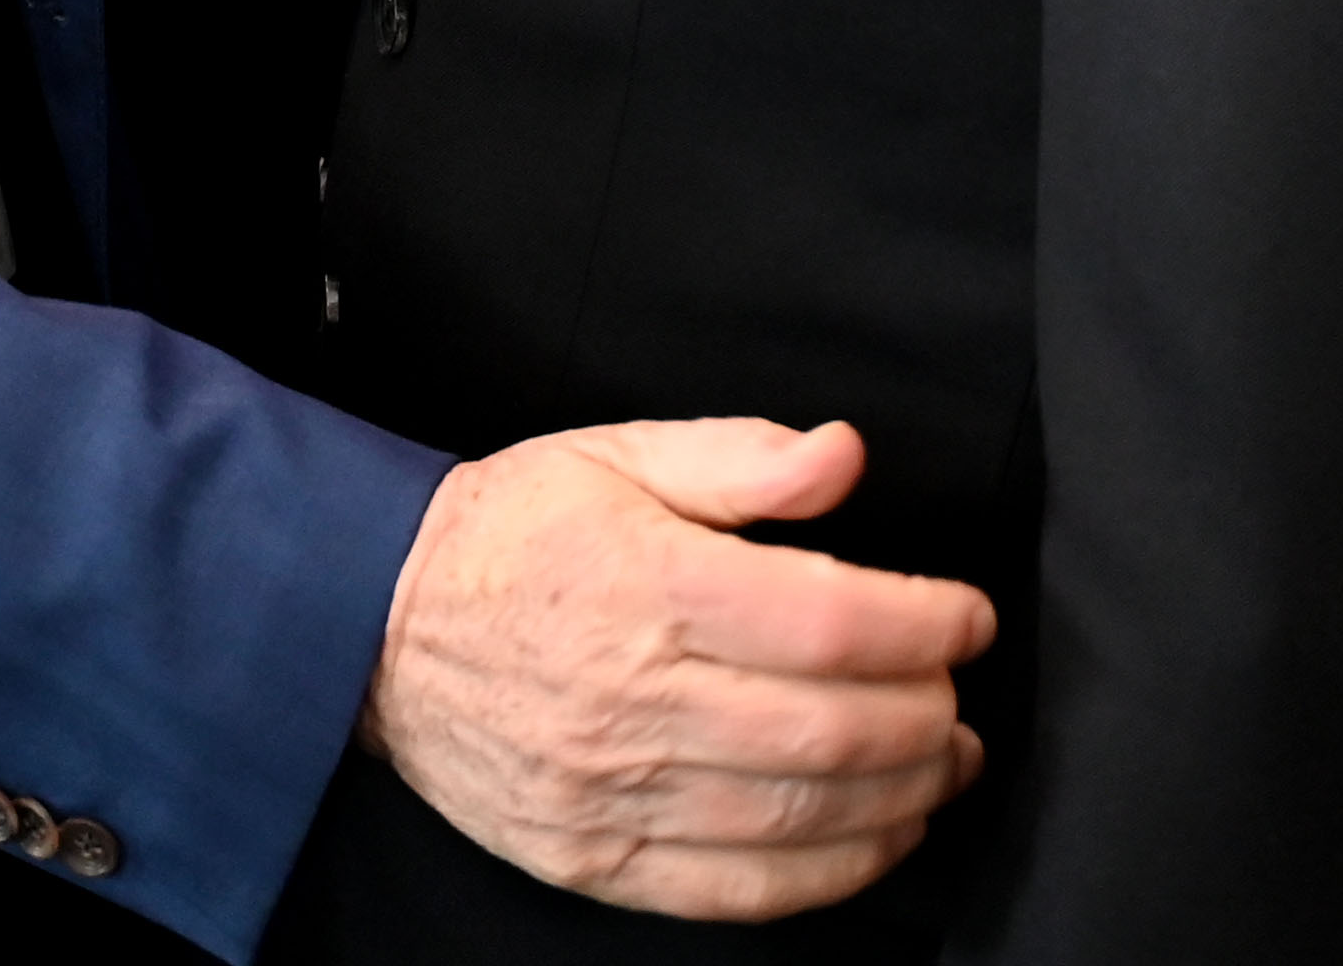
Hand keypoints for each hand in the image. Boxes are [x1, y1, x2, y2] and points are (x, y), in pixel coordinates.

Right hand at [365, 420, 989, 918]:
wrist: (374, 625)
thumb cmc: (512, 532)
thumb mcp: (619, 453)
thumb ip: (742, 457)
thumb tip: (845, 457)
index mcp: (649, 583)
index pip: (830, 621)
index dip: (926, 625)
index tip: (967, 616)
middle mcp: (634, 696)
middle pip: (830, 731)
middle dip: (927, 719)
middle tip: (958, 698)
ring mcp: (613, 790)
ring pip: (796, 817)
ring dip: (900, 800)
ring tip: (943, 767)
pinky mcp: (596, 856)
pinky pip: (736, 889)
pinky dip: (827, 875)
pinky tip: (875, 837)